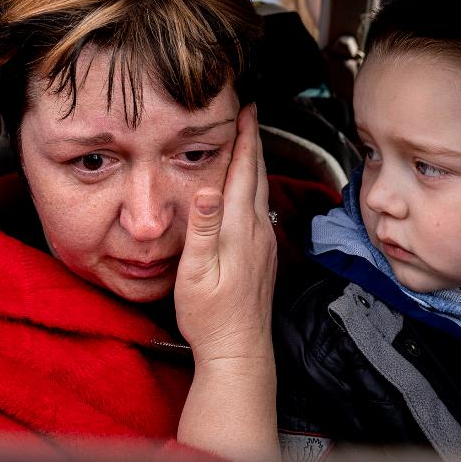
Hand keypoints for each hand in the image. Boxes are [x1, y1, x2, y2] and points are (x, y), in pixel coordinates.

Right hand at [175, 104, 276, 364]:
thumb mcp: (196, 272)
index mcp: (240, 230)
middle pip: (256, 176)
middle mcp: (258, 232)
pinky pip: (259, 210)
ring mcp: (264, 245)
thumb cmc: (211, 317)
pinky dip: (253, 188)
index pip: (244, 172)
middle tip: (247, 115)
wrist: (238, 351)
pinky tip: (246, 192)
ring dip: (254, 164)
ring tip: (246, 144)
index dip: (244, 139)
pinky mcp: (263, 257)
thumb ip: (203, 229)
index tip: (245, 110)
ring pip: (260, 193)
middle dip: (251, 142)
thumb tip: (207, 188)